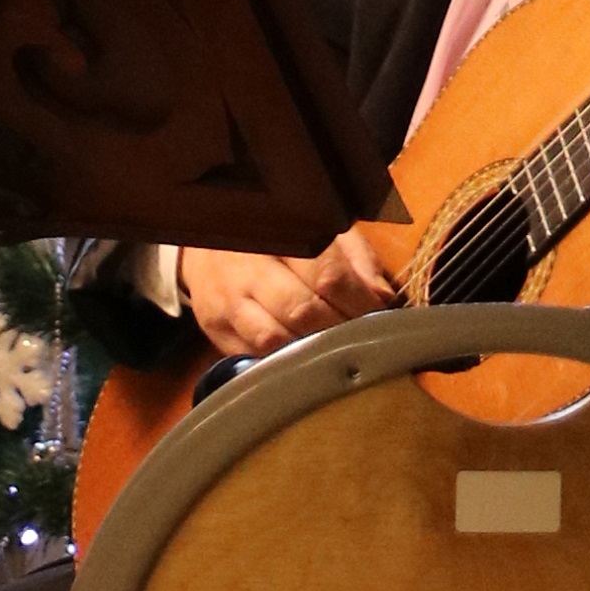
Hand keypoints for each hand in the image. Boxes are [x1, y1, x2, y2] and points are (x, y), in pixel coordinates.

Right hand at [179, 227, 397, 361]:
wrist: (205, 244)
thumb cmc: (275, 237)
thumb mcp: (320, 229)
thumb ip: (355, 258)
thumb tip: (383, 297)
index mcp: (280, 232)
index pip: (326, 273)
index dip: (358, 300)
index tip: (377, 313)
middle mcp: (248, 266)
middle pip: (302, 310)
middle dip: (338, 328)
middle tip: (359, 334)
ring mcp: (227, 300)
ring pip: (274, 339)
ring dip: (311, 349)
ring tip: (331, 347)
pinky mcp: (213, 328)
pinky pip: (253, 356)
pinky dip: (283, 361)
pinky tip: (301, 356)